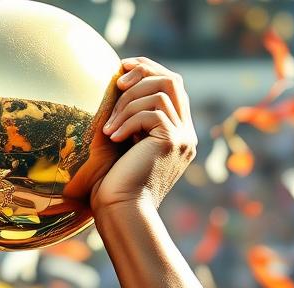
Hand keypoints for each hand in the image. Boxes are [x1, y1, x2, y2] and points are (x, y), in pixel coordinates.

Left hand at [88, 58, 196, 214]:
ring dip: (128, 103)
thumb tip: (120, 78)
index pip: (170, 86)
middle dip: (142, 74)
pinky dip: (127, 120)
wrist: (120, 213)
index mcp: (175, 134)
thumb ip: (127, 114)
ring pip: (161, 92)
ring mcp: (182, 138)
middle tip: (116, 82)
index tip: (121, 67)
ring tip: (108, 127)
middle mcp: (185, 135)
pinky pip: (151, 112)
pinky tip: (112, 137)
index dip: (147, 69)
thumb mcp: (119, 141)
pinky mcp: (172, 142)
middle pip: (172, 80)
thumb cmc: (111, 186)